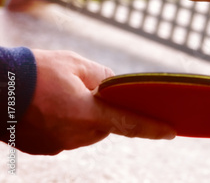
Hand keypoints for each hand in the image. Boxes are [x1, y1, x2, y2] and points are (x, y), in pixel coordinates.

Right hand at [15, 50, 174, 154]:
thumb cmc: (35, 70)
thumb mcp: (76, 64)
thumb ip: (103, 78)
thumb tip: (115, 88)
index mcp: (87, 114)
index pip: (129, 123)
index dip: (153, 128)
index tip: (171, 132)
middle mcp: (76, 135)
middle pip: (105, 126)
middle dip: (104, 110)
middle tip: (88, 91)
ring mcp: (58, 145)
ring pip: (86, 131)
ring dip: (84, 117)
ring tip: (63, 96)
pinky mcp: (44, 148)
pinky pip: (66, 136)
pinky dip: (65, 123)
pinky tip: (51, 107)